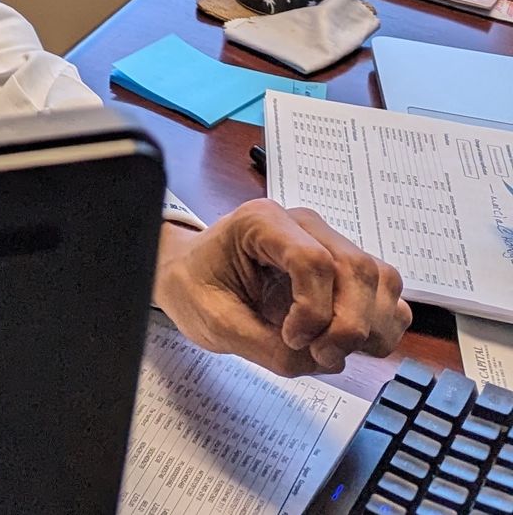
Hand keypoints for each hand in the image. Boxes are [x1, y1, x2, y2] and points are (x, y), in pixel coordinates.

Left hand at [152, 199, 410, 376]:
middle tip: (317, 356)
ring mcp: (331, 244)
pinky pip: (388, 297)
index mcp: (261, 222)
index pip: (313, 260)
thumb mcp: (212, 321)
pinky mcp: (348, 272)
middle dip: (348, 325)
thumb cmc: (197, 286)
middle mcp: (304, 225)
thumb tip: (321, 361)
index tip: (291, 338)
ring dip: (369, 328)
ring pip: (382, 281)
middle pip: (358, 268)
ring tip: (329, 350)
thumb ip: (267, 347)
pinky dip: (380, 328)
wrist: (193, 276)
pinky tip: (348, 344)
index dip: (314, 310)